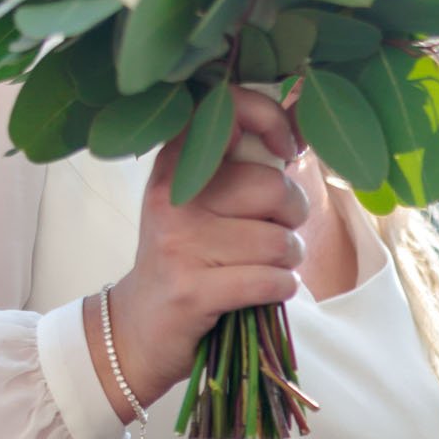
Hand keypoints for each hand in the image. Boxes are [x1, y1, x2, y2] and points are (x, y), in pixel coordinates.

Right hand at [94, 89, 307, 412]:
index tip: (287, 151)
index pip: (231, 111)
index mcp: (176, 163)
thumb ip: (238, 167)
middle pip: (271, 187)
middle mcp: (174, 198)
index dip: (273, 122)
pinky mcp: (193, 291)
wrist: (140, 327)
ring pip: (277, 241)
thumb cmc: (185, 258)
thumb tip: (298, 134)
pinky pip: (269, 281)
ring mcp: (180, 245)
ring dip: (289, 260)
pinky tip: (270, 289)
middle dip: (293, 214)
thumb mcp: (196, 201)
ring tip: (270, 265)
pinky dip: (282, 288)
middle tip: (281, 230)